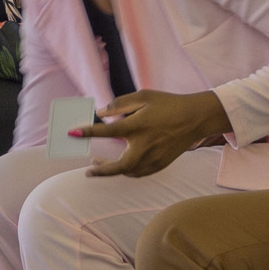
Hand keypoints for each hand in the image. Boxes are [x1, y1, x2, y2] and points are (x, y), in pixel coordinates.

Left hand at [75, 89, 229, 177]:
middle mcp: (145, 145)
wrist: (196, 118)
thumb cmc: (168, 104)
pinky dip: (128, 172)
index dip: (88, 132)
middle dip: (101, 170)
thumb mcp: (144, 96)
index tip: (73, 133)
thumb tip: (101, 113)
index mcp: (138, 126)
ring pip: (129, 172)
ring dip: (113, 171)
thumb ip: (120, 104)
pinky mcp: (161, 163)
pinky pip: (140, 173)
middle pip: (118, 166)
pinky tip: (121, 167)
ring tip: (100, 165)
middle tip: (89, 168)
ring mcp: (154, 157)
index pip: (107, 131)